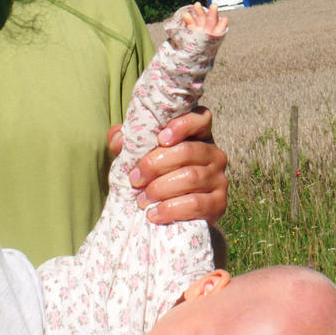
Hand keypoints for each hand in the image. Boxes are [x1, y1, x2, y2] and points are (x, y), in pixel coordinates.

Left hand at [107, 107, 227, 224]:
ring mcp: (219, 179)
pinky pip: (196, 204)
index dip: (183, 125)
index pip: (200, 118)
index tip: (161, 138)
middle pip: (188, 151)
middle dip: (155, 165)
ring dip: (160, 189)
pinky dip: (171, 209)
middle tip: (135, 179)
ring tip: (141, 200)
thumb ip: (128, 144)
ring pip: (190, 177)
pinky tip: (154, 214)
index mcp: (198, 136)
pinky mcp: (219, 204)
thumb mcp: (141, 157)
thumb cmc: (157, 178)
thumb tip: (117, 138)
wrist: (175, 216)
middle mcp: (214, 154)